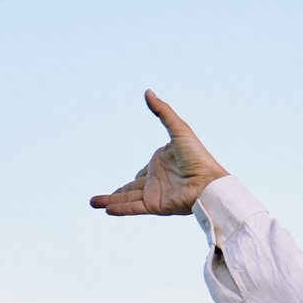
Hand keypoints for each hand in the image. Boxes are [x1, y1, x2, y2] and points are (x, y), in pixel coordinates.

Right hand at [90, 91, 229, 215]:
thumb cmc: (198, 156)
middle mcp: (156, 181)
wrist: (209, 182)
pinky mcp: (156, 205)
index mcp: (160, 164)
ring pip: (127, 198)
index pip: (141, 173)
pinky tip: (107, 209)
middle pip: (130, 188)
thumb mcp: (179, 129)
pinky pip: (134, 207)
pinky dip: (121, 209)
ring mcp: (155, 194)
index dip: (135, 176)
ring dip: (110, 201)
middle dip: (114, 194)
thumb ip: (163, 112)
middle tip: (97, 199)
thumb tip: (148, 92)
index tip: (131, 179)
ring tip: (93, 203)